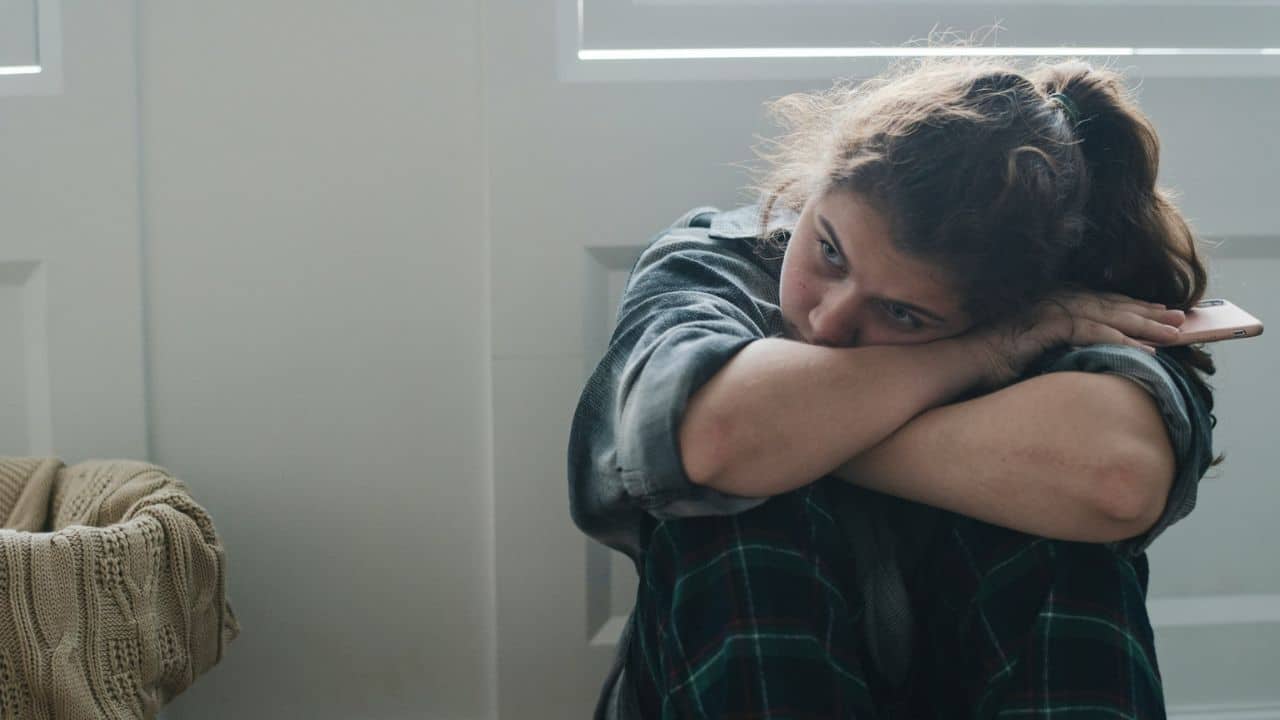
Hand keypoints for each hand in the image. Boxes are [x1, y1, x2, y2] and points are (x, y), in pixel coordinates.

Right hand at [962, 289, 1186, 389]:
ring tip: (1174, 336)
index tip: (1159, 312)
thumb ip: (1048, 347)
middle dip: (1146, 312)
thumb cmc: (980, 362)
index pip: (1097, 301)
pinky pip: (1091, 332)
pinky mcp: (1043, 324)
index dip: (1130, 307)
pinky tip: (1145, 351)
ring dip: (1142, 326)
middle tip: (1180, 320)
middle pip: (1108, 303)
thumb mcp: (1023, 352)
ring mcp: (1045, 309)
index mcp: (1045, 302)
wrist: (953, 363)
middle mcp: (1048, 300)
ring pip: (1106, 315)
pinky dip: (1121, 340)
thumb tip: (1075, 359)